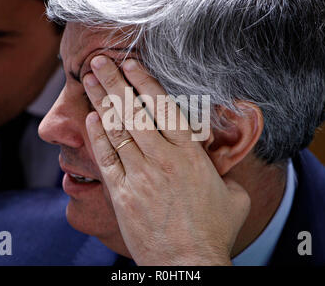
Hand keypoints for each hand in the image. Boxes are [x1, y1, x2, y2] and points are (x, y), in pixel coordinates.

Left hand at [83, 55, 250, 265]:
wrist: (188, 264)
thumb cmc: (214, 231)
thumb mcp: (235, 197)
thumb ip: (226, 173)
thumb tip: (223, 162)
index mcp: (190, 155)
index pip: (163, 108)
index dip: (144, 82)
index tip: (130, 63)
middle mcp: (162, 159)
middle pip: (134, 111)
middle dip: (114, 82)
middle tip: (99, 60)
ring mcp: (139, 176)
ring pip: (117, 130)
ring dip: (101, 101)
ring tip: (88, 79)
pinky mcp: (122, 194)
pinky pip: (106, 159)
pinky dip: (98, 136)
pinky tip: (91, 118)